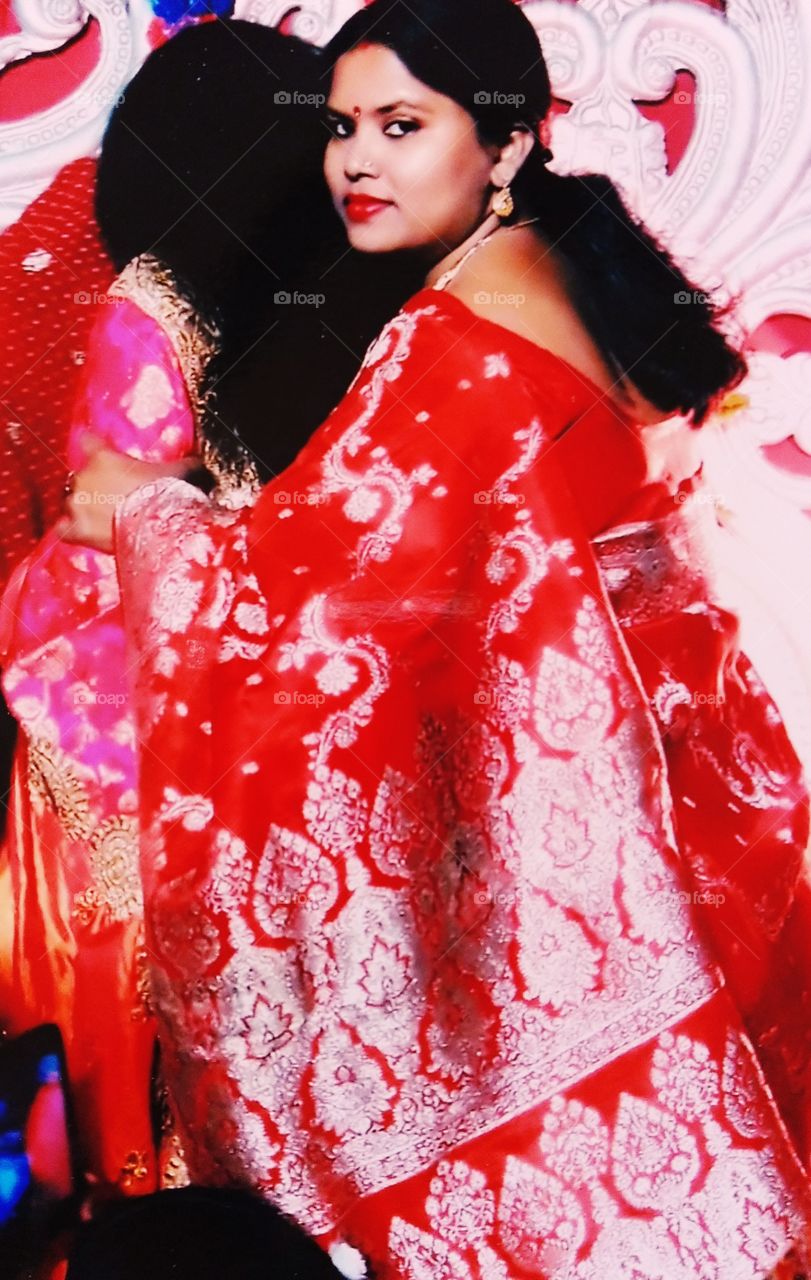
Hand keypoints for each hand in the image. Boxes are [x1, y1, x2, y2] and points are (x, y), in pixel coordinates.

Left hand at [59, 435, 201, 551]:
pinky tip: (78, 533)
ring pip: (70, 502)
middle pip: (80, 475)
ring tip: (102, 518)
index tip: (93, 447)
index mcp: (104, 457)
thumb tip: (200, 462)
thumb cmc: (167, 497)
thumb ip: (185, 463)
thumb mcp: (179, 473)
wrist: (160, 528)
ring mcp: (77, 503)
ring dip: (83, 508)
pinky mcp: (76, 529)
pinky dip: (69, 531)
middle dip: (93, 485)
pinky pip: (63, 529)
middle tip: (113, 496)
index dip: (90, 444)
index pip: (87, 440)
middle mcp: (85, 476)